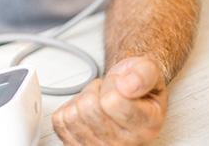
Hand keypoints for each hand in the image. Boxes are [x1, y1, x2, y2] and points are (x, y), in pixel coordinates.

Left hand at [52, 57, 167, 144]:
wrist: (126, 96)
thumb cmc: (135, 85)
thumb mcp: (148, 70)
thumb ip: (143, 73)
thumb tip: (128, 85)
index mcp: (146, 126)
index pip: (113, 101)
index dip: (113, 83)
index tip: (122, 84)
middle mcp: (124, 144)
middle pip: (88, 108)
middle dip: (94, 91)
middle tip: (107, 92)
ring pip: (72, 115)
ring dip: (81, 100)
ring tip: (98, 101)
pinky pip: (60, 121)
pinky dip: (69, 109)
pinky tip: (86, 111)